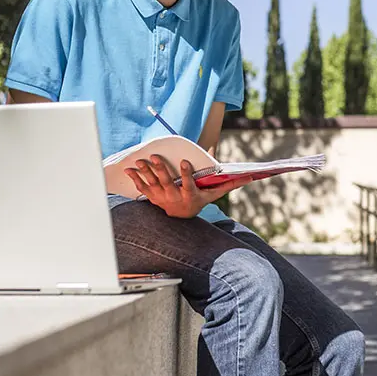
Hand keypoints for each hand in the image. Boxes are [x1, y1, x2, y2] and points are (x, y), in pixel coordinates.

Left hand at [124, 156, 251, 218]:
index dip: (185, 173)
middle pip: (166, 183)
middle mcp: (174, 198)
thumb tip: (248, 177)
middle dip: (160, 169)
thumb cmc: (199, 201)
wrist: (181, 218)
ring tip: (140, 160)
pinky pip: (142, 187)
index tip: (184, 161)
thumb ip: (228, 185)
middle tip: (154, 156)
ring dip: (145, 172)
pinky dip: (135, 178)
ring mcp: (161, 198)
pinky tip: (129, 169)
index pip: (188, 184)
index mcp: (189, 196)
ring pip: (152, 184)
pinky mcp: (152, 198)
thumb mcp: (213, 195)